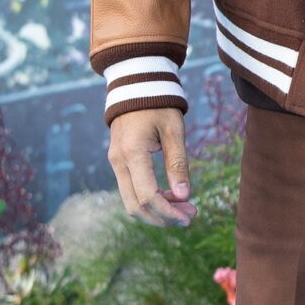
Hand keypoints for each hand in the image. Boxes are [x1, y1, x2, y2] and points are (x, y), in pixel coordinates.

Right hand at [108, 106, 197, 226]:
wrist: (135, 87)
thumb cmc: (159, 106)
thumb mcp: (174, 131)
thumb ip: (178, 164)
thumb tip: (184, 196)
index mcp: (132, 153)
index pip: (148, 196)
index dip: (168, 212)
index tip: (190, 216)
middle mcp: (118, 162)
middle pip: (135, 206)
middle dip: (163, 217)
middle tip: (190, 215)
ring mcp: (115, 163)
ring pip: (130, 202)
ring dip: (156, 211)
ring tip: (183, 207)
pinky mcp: (118, 163)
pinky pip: (130, 190)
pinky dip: (149, 199)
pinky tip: (170, 197)